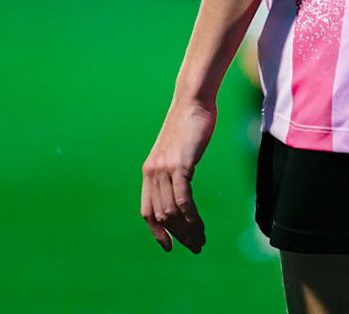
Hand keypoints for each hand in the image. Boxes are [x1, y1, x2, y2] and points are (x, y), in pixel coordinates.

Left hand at [141, 96, 217, 253]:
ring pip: (172, 212)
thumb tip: (181, 185)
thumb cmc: (189, 124)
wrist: (192, 101)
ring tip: (201, 239)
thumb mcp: (177, 151)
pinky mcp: (180, 164)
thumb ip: (174, 169)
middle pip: (161, 216)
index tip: (169, 247)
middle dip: (177, 236)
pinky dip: (191, 217)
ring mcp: (164, 169)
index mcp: (149, 171)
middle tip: (195, 247)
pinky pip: (183, 199)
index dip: (157, 233)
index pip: (147, 211)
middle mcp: (152, 172)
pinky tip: (200, 225)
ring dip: (187, 230)